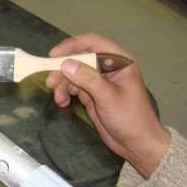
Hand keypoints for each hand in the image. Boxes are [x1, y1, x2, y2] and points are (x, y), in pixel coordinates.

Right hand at [45, 33, 169, 177]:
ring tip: (58, 99)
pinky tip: (62, 102)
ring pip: (72, 74)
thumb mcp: (109, 97)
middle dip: (62, 70)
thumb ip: (88, 79)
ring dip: (62, 85)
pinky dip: (64, 93)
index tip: (53, 56)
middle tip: (50, 84)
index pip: (92, 43)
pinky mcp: (90, 93)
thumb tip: (65, 64)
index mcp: (119, 61)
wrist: (136, 144)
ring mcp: (98, 80)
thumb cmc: (130, 118)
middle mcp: (107, 67)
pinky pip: (72, 87)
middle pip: (78, 59)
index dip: (72, 46)